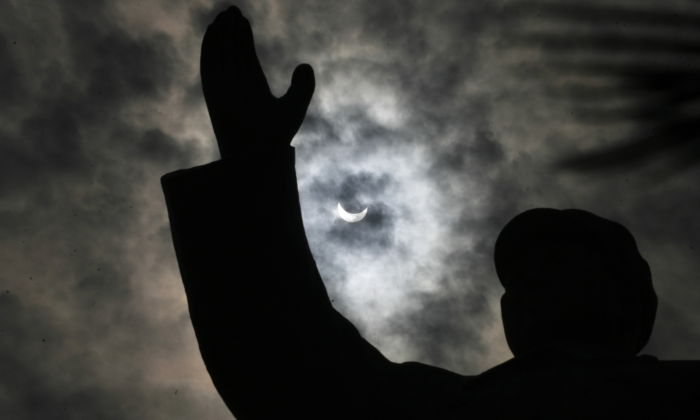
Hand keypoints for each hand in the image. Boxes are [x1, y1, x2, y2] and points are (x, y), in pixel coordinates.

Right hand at [201, 5, 314, 157]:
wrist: (259, 153)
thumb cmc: (277, 136)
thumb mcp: (296, 106)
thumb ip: (303, 86)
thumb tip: (305, 65)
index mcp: (254, 89)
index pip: (247, 58)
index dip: (244, 39)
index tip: (243, 21)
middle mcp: (237, 87)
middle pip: (232, 53)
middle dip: (231, 32)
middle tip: (231, 10)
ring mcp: (225, 89)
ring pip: (221, 56)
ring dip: (221, 36)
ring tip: (224, 15)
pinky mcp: (215, 92)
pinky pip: (210, 65)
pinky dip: (210, 48)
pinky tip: (213, 31)